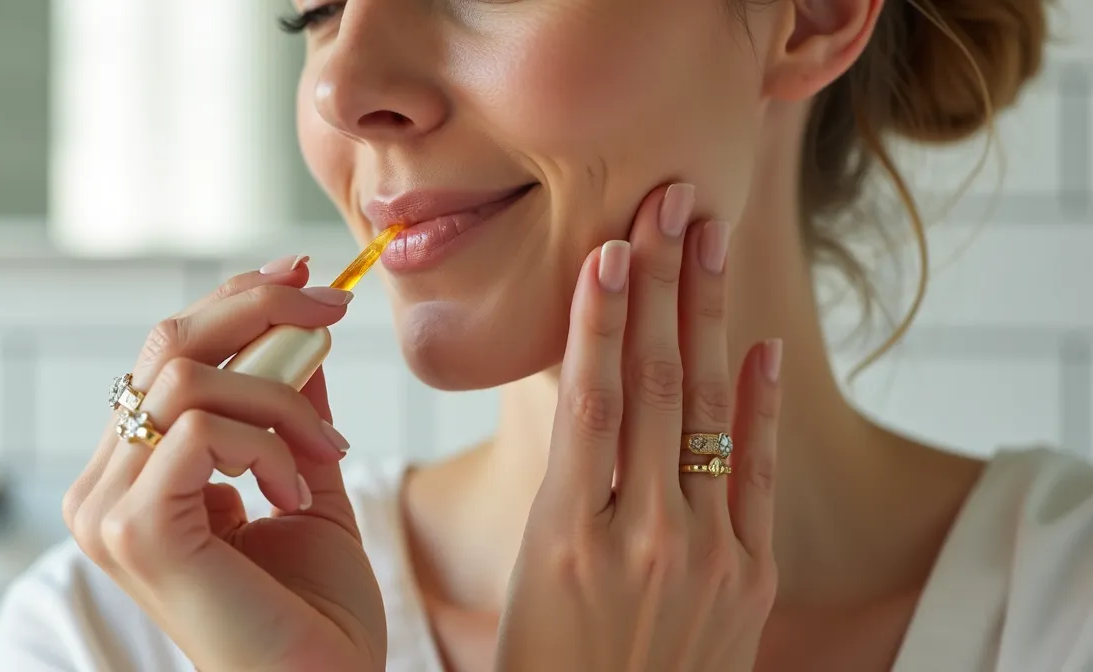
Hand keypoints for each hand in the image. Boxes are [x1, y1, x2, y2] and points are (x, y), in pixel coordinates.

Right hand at [63, 256, 386, 671]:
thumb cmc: (313, 606)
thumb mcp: (304, 477)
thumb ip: (290, 407)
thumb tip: (299, 329)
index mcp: (135, 474)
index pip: (169, 354)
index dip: (234, 302)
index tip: (304, 279)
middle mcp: (104, 487)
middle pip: (167, 344)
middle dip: (259, 308)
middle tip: (334, 309)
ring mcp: (108, 510)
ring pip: (190, 379)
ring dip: (283, 401)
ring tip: (326, 456)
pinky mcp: (135, 529)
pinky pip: (202, 426)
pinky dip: (269, 443)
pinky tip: (296, 491)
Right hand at [495, 185, 782, 670]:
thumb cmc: (545, 662)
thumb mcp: (532, 568)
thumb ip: (567, 482)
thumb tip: (589, 388)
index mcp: (564, 538)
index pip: (588, 402)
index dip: (599, 318)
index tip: (608, 249)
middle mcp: (639, 540)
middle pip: (653, 387)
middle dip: (660, 287)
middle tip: (668, 206)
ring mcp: (704, 559)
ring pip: (704, 415)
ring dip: (706, 320)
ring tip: (706, 242)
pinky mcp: (751, 581)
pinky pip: (757, 477)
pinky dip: (760, 410)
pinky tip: (760, 350)